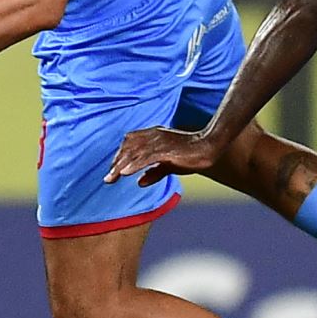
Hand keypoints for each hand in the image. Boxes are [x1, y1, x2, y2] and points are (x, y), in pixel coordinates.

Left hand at [107, 126, 224, 186]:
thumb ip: (154, 172)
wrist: (209, 147)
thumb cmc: (190, 155)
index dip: (121, 156)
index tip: (114, 170)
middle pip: (129, 148)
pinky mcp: (166, 151)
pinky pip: (146, 158)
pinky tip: (125, 173)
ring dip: (121, 166)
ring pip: (135, 154)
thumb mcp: (169, 164)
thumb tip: (139, 182)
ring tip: (111, 178)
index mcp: (153, 135)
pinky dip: (134, 165)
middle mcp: (153, 136)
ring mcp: (159, 142)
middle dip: (117, 163)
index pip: (130, 142)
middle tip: (108, 179)